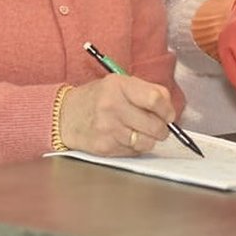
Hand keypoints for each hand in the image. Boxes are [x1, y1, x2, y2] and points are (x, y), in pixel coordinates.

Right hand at [59, 74, 174, 155]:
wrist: (65, 115)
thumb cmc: (97, 98)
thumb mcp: (119, 83)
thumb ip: (146, 91)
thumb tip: (169, 108)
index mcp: (119, 86)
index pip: (155, 99)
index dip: (168, 109)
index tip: (169, 114)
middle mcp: (113, 106)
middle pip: (154, 125)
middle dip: (162, 129)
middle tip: (160, 127)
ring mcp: (108, 129)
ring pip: (146, 142)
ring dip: (150, 139)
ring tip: (142, 132)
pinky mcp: (105, 148)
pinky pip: (134, 152)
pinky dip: (135, 147)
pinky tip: (127, 137)